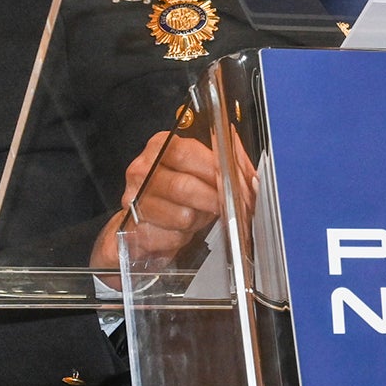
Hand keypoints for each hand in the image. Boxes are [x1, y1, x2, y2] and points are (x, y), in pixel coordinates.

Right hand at [89, 129, 258, 268]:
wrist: (146, 221)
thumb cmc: (179, 191)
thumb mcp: (204, 169)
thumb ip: (229, 165)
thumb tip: (252, 176)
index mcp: (159, 147)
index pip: (186, 153)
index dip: (216, 170)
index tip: (235, 183)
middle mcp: (142, 171)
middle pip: (183, 187)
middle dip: (213, 200)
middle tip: (226, 205)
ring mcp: (133, 200)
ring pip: (181, 215)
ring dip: (199, 220)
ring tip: (199, 214)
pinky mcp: (134, 229)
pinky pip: (172, 237)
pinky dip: (184, 237)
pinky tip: (182, 228)